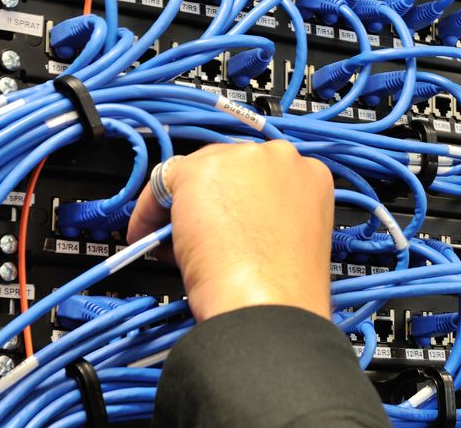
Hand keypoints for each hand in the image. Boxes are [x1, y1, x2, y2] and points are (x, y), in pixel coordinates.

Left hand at [128, 140, 334, 322]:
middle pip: (229, 167)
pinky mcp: (202, 170)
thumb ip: (267, 217)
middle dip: (209, 199)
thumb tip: (228, 223)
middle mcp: (280, 158)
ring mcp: (242, 159)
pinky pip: (162, 182)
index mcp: (310, 175)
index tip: (224, 219)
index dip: (239, 200)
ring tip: (173, 241)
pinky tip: (150, 238)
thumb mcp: (290, 240)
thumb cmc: (285, 288)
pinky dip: (150, 212)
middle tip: (193, 232)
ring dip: (182, 205)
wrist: (268, 303)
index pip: (262, 175)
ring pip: (197, 172)